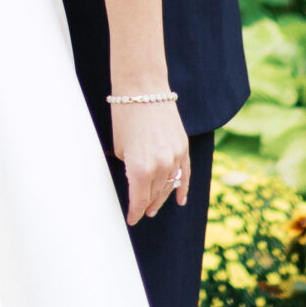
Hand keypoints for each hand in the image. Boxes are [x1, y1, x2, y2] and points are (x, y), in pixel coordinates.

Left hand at [111, 100, 190, 226]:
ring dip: (162, 197)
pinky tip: (180, 200)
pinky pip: (185, 173)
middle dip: (146, 205)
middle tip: (142, 212)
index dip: (134, 211)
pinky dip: (183, 188)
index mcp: (139, 169)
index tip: (131, 219)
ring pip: (169, 186)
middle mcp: (159, 167)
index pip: (138, 199)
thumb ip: (129, 167)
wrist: (142, 87)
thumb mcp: (119, 147)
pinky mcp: (183, 146)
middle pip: (154, 194)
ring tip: (155, 207)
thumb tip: (134, 180)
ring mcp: (174, 157)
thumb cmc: (124, 115)